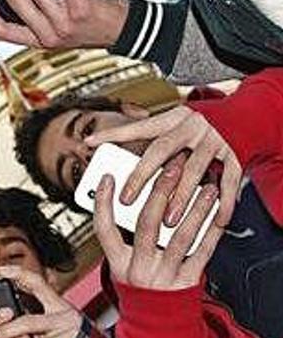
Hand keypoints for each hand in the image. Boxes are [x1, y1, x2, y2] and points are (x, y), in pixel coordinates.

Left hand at [85, 106, 241, 226]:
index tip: (94, 152)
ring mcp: (214, 140)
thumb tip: (94, 145)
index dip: (113, 135)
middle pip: (162, 151)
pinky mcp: (235, 155)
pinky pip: (229, 182)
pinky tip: (216, 221)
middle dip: (144, 178)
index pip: (138, 130)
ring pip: (194, 170)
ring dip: (181, 197)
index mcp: (171, 118)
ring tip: (168, 220)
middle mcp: (191, 126)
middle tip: (128, 201)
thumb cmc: (195, 126)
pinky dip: (223, 203)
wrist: (244, 116)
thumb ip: (137, 136)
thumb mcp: (168, 124)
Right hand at [93, 159, 224, 289]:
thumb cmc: (140, 286)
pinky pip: (202, 252)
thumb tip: (135, 198)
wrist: (157, 327)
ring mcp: (165, 276)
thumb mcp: (123, 265)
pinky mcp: (188, 281)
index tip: (107, 177)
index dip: (103, 202)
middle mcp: (139, 269)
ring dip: (195, 208)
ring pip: (180, 236)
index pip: (104, 229)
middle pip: (147, 225)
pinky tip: (217, 212)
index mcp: (118, 264)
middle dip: (160, 193)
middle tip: (171, 168)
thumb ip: (125, 237)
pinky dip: (212, 230)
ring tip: (205, 186)